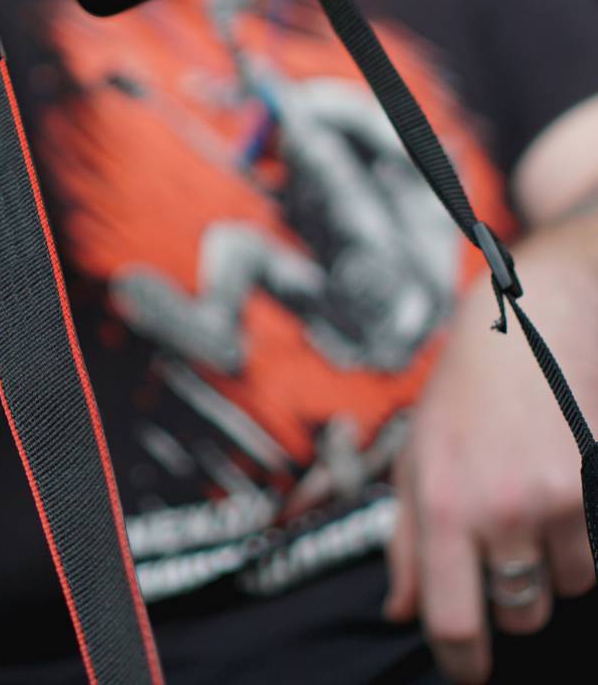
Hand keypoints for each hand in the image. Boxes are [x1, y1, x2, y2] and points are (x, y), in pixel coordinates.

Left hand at [385, 220, 597, 683]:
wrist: (530, 327)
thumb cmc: (465, 390)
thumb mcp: (416, 457)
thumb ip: (406, 542)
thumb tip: (400, 611)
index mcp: (443, 505)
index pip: (452, 622)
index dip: (463, 662)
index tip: (469, 667)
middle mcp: (500, 510)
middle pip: (518, 615)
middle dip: (510, 596)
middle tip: (502, 548)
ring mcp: (555, 501)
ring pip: (565, 588)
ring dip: (551, 564)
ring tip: (532, 504)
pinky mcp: (596, 488)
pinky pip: (595, 556)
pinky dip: (583, 540)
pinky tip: (561, 492)